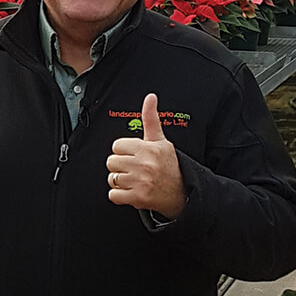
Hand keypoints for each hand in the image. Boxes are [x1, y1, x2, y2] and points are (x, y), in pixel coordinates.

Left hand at [106, 93, 185, 217]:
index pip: (116, 146)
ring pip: (111, 178)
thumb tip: (150, 97)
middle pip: (111, 162)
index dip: (124, 151)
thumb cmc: (169, 165)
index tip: (134, 156)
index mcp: (148, 148)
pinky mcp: (138, 198)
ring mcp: (140, 182)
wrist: (183, 193)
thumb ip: (151, 119)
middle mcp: (144, 164)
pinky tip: (131, 191)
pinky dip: (119, 195)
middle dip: (120, 166)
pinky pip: (113, 195)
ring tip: (134, 180)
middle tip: (134, 169)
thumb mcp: (161, 141)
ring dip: (120, 181)